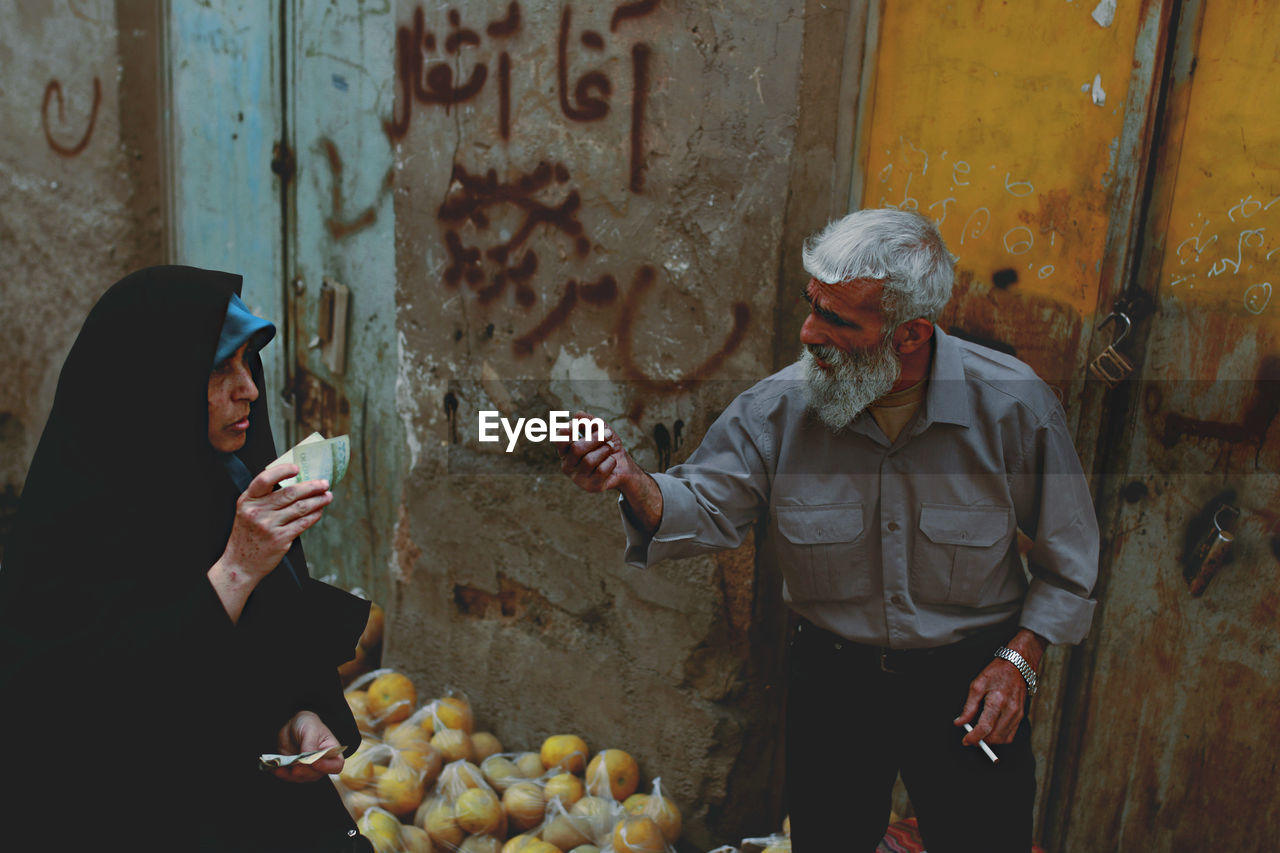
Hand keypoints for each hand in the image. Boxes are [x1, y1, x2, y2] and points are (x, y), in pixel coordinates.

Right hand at [222, 464, 331, 582]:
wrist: (240, 564)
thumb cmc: (247, 535)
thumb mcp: (246, 512)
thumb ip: (263, 498)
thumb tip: (294, 483)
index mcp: (248, 500)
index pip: (264, 479)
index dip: (282, 471)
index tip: (297, 468)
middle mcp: (257, 511)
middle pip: (290, 493)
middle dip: (312, 486)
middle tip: (324, 483)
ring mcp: (269, 525)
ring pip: (300, 507)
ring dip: (318, 500)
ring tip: (328, 496)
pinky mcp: (280, 539)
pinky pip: (303, 523)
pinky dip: (314, 515)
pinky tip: (320, 511)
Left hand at [272, 710, 343, 782]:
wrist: (292, 726)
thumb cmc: (307, 724)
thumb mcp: (310, 729)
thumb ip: (310, 744)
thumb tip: (308, 759)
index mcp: (331, 751)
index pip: (336, 765)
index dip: (327, 767)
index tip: (314, 761)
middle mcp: (321, 762)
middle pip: (317, 774)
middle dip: (305, 771)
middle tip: (295, 766)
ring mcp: (308, 767)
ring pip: (302, 778)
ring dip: (291, 774)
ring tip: (281, 767)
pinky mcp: (295, 769)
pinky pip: (289, 776)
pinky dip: (282, 774)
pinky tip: (276, 768)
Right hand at [554, 411, 636, 492]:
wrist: (624, 465)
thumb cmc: (607, 445)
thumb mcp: (600, 429)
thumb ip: (589, 421)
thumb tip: (577, 415)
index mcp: (565, 450)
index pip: (559, 440)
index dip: (566, 432)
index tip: (575, 425)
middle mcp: (567, 465)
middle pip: (577, 449)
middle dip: (596, 438)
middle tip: (608, 434)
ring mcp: (578, 478)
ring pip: (589, 460)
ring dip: (605, 450)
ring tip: (610, 448)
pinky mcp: (591, 486)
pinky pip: (601, 470)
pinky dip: (610, 462)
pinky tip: (611, 462)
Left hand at [955, 629, 1046, 745]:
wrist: (1017, 666)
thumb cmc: (996, 673)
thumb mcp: (976, 685)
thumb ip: (968, 707)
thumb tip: (960, 723)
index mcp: (997, 701)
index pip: (985, 727)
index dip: (974, 737)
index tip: (966, 741)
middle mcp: (1010, 710)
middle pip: (995, 736)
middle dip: (981, 741)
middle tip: (971, 737)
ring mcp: (1018, 714)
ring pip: (1004, 738)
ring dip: (991, 741)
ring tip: (980, 733)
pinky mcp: (1021, 716)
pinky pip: (1011, 734)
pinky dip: (1000, 737)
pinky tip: (992, 731)